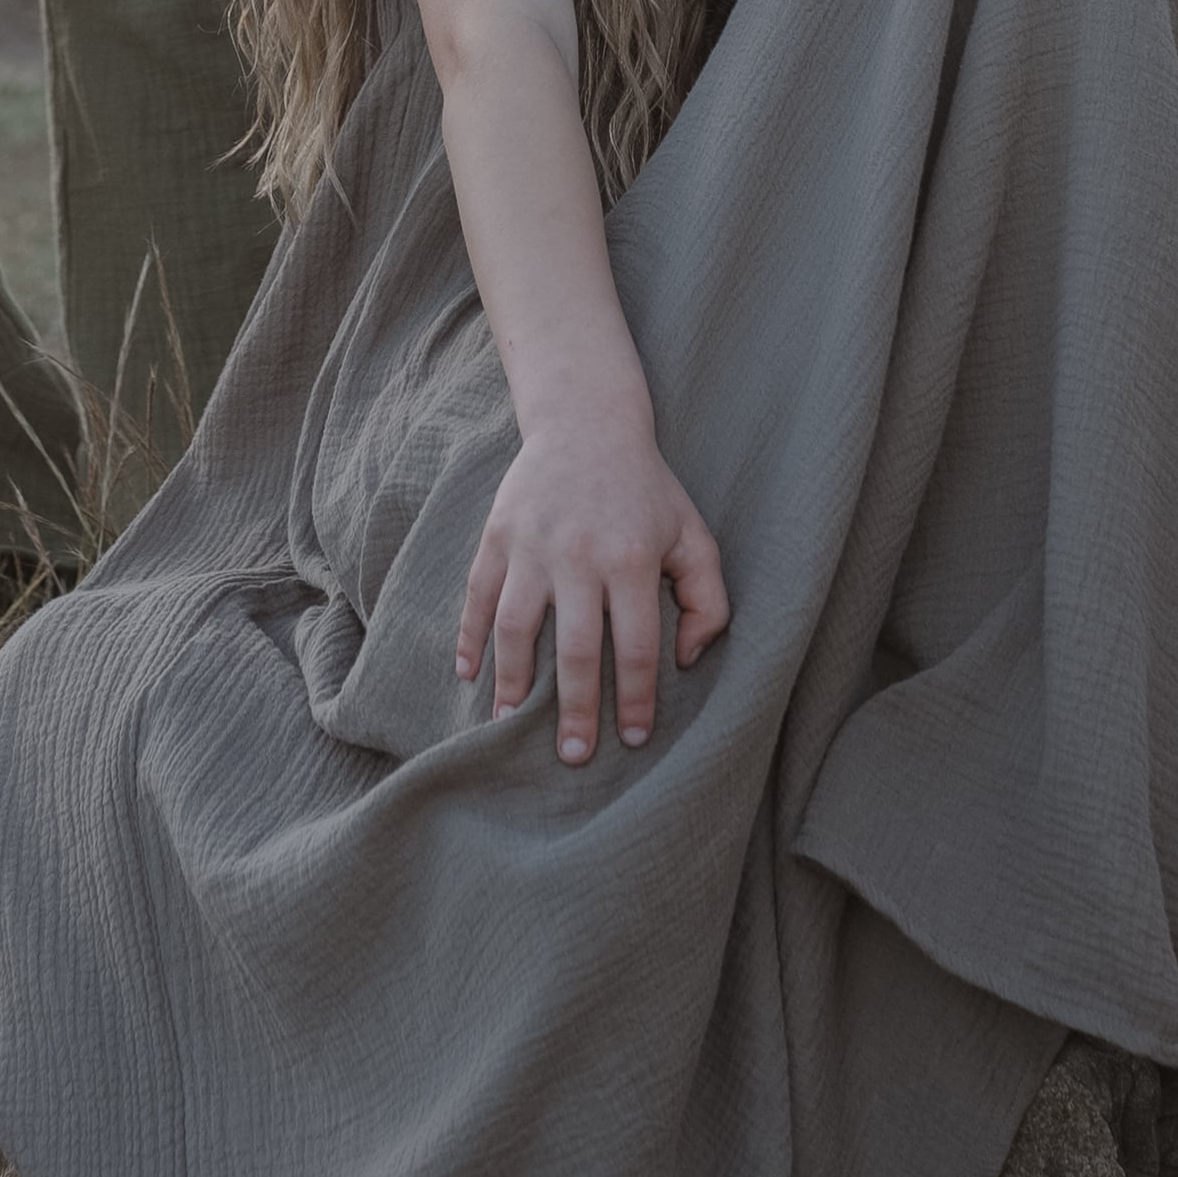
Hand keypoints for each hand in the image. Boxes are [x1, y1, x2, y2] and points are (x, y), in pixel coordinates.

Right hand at [456, 375, 729, 767]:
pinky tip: (470, 674)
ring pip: (517, 627)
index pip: (636, 645)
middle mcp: (579, 554)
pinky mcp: (497, 534)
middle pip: (575, 649)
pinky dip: (470, 636)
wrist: (586, 421)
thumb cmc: (647, 490)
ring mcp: (532, 544)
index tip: (633, 737)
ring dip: (513, 682)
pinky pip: (478, 595)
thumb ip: (707, 600)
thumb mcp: (693, 536)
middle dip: (575, 709)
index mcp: (633, 558)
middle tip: (572, 756)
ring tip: (510, 724)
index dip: (636, 697)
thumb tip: (686, 660)